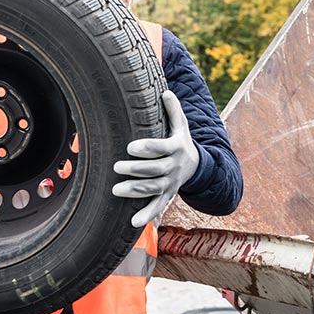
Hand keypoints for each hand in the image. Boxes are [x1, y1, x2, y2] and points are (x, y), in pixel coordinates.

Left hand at [112, 90, 198, 227]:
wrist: (197, 166)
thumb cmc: (180, 141)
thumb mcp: (181, 125)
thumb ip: (173, 109)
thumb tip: (165, 91)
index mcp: (176, 148)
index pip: (160, 149)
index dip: (147, 148)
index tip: (130, 147)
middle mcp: (174, 167)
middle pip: (154, 170)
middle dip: (135, 169)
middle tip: (116, 166)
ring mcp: (170, 183)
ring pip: (153, 189)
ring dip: (135, 191)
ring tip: (116, 189)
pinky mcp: (167, 196)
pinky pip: (157, 207)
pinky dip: (146, 216)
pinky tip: (133, 222)